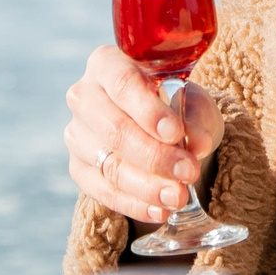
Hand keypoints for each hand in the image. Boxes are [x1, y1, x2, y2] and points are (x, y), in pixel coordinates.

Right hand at [64, 46, 226, 224]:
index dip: (148, 110)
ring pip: (110, 164)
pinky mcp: (78, 168)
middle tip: (189, 172)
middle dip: (155, 155)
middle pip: (115, 129)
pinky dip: (134, 203)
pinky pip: (103, 191)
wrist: (158, 128)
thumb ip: (196, 118)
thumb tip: (198, 144)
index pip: (123, 83)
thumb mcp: (193, 102)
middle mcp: (84, 96)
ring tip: (178, 197)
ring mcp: (77, 134)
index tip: (176, 133)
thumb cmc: (176, 105)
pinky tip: (159, 210)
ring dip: (147, 185)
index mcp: (107, 63)